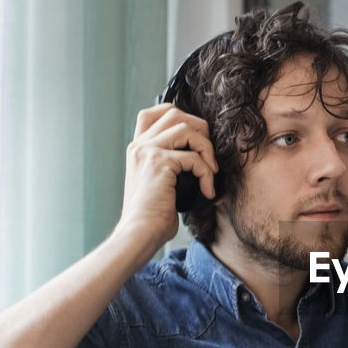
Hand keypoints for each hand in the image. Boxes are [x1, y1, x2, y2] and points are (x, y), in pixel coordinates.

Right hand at [115, 103, 217, 248]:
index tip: (196, 133)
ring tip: (210, 173)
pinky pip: (194, 157)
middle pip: (174, 113)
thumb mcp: (161, 185)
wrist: (139, 234)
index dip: (177, 113)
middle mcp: (139, 146)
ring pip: (187, 129)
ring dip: (207, 149)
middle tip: (209, 156)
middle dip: (200, 130)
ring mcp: (147, 152)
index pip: (152, 113)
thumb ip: (173, 166)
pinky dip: (207, 174)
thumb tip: (204, 161)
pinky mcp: (159, 163)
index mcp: (137, 149)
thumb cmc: (153, 217)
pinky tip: (208, 191)